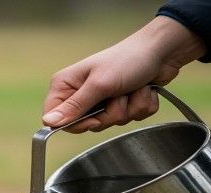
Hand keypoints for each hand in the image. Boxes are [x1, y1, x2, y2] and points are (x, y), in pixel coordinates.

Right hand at [42, 16, 205, 132]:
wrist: (162, 51)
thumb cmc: (128, 60)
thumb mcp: (99, 84)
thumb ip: (75, 106)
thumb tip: (48, 122)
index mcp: (67, 85)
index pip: (55, 118)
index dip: (75, 124)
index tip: (94, 118)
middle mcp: (81, 93)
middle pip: (86, 125)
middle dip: (108, 115)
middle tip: (117, 96)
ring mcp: (101, 100)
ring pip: (109, 123)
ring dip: (127, 109)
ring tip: (131, 89)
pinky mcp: (120, 103)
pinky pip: (128, 120)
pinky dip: (139, 107)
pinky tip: (142, 90)